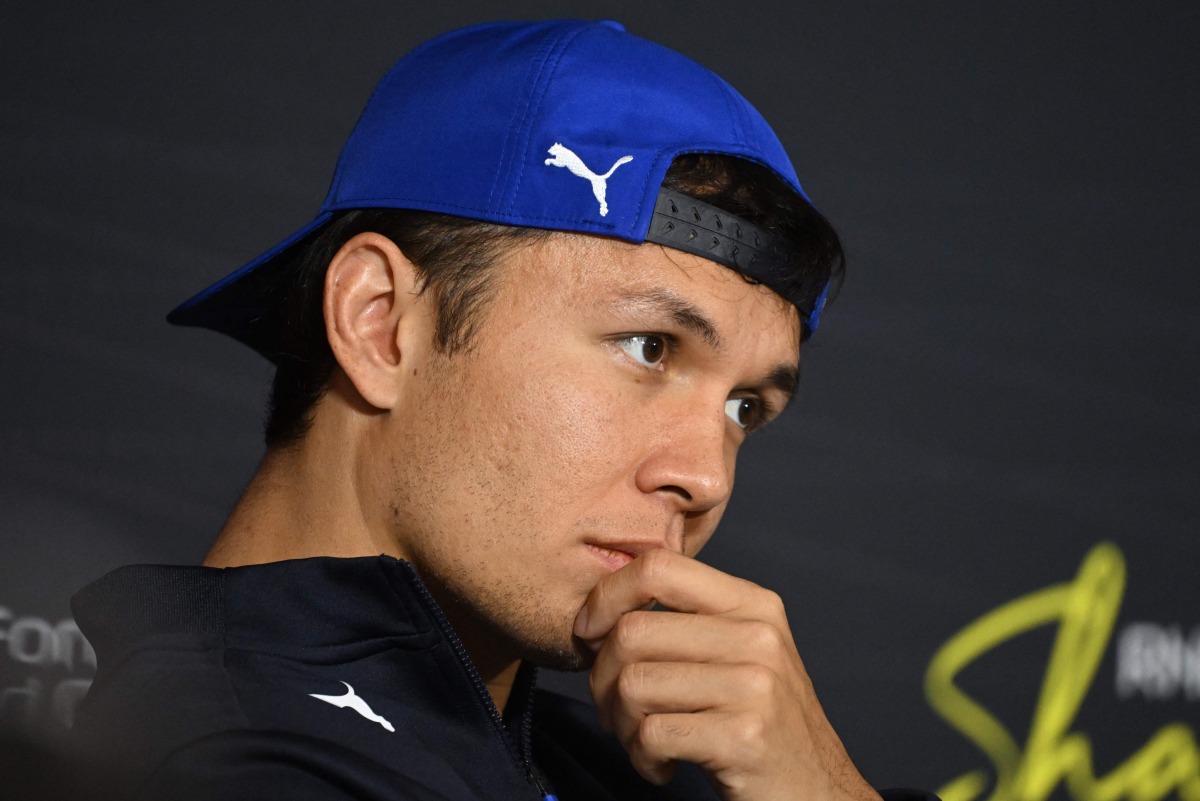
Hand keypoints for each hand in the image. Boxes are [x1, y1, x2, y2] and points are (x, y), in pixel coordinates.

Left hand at [573, 549, 881, 800]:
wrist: (818, 792)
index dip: (606, 596)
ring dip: (620, 723)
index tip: (589, 632)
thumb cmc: (759, 723)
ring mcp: (755, 686)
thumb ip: (688, 619)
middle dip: (601, 678)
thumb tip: (603, 601)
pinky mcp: (744, 737)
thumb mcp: (739, 652)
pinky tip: (662, 765)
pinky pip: (652, 734)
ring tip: (641, 740)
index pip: (658, 566)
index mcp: (752, 604)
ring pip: (633, 684)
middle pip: (632, 632)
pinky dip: (641, 758)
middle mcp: (758, 636)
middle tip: (614, 709)